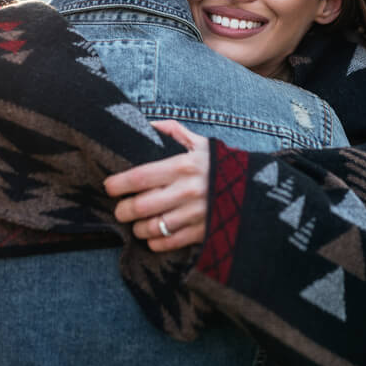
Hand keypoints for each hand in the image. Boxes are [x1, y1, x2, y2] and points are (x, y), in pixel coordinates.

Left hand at [103, 120, 209, 251]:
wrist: (256, 189)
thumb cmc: (222, 164)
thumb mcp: (201, 143)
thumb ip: (173, 132)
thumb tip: (148, 124)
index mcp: (182, 166)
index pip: (139, 176)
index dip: (118, 184)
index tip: (109, 187)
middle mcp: (187, 191)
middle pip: (141, 206)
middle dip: (123, 210)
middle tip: (120, 210)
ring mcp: (195, 214)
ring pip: (152, 227)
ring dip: (138, 228)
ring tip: (136, 224)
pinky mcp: (203, 232)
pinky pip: (170, 242)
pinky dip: (155, 242)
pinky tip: (152, 236)